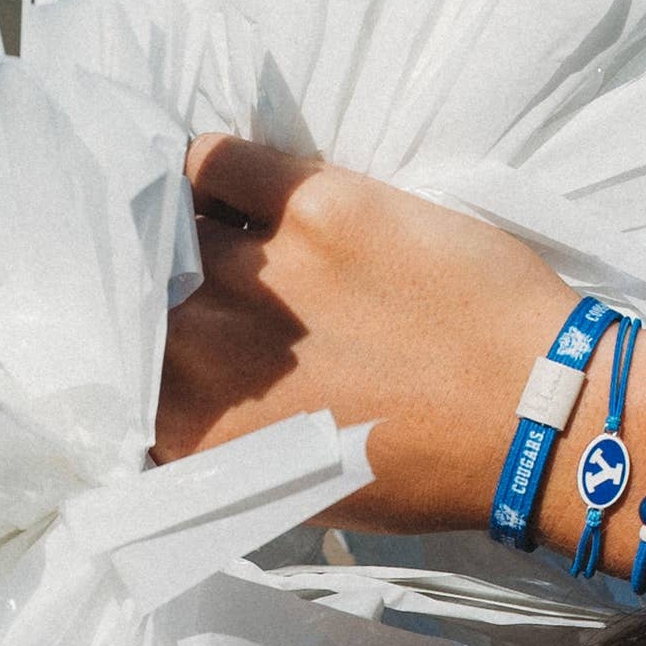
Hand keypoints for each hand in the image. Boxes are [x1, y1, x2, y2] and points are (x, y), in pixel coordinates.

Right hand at [153, 136, 571, 532]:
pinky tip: (240, 185)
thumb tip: (177, 400)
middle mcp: (204, 351)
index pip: (113, 374)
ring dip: (176, 218)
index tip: (138, 327)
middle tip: (175, 269)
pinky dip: (212, 167)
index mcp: (196, 434)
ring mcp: (253, 271)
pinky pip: (216, 158)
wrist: (533, 414)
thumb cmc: (426, 467)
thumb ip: (218, 443)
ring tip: (207, 223)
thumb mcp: (295, 487)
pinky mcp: (308, 203)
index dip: (122, 343)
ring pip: (164, 219)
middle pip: (130, 288)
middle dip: (144, 278)